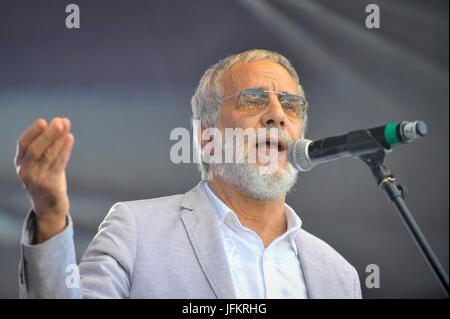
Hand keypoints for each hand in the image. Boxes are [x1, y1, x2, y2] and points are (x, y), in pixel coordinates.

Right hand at [15, 117, 73, 242]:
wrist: (49, 210)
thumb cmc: (46, 181)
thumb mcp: (39, 165)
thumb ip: (45, 148)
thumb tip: (59, 123)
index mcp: (20, 164)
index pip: (23, 144)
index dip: (33, 132)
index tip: (43, 121)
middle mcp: (25, 171)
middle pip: (35, 148)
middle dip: (47, 133)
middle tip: (58, 121)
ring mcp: (37, 179)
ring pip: (48, 155)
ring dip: (58, 138)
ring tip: (66, 125)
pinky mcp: (50, 185)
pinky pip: (59, 163)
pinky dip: (65, 149)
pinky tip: (70, 138)